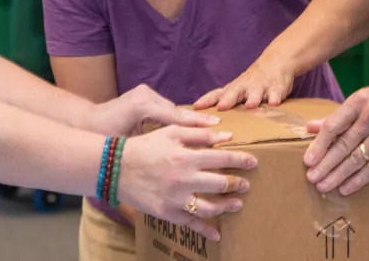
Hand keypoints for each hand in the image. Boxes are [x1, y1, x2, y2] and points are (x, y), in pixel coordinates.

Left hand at [89, 85, 220, 135]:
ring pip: (173, 110)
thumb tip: (174, 157)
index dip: (197, 125)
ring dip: (188, 120)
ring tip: (212, 129)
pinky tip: (192, 127)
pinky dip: (177, 118)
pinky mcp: (144, 95)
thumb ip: (149, 148)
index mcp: (142, 106)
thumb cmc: (102, 138)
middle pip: (177, 111)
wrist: (86, 122)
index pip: (176, 117)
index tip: (217, 129)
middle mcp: (146, 95)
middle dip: (198, 121)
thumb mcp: (126, 146)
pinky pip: (166, 109)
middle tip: (221, 128)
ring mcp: (145, 92)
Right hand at [117, 127, 256, 241]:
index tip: (253, 162)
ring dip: (227, 206)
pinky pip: (191, 224)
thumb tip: (226, 135)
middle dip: (237, 183)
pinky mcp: (168, 213)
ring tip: (237, 204)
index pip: (222, 158)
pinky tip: (217, 235)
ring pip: (210, 207)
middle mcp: (184, 179)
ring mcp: (176, 199)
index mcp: (186, 157)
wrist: (115, 168)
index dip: (240, 160)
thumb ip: (199, 133)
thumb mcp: (170, 132)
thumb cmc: (145, 147)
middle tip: (246, 184)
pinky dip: (206, 231)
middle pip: (220, 184)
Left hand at [193, 59, 294, 110]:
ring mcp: (261, 86)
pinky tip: (273, 104)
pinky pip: (275, 93)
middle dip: (228, 100)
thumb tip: (208, 119)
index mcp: (234, 88)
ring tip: (250, 106)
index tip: (196, 107)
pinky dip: (274, 98)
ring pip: (256, 92)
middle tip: (221, 108)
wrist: (277, 61)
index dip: (207, 100)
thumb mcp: (238, 89)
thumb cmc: (253, 81)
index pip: (217, 94)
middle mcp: (245, 87)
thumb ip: (226, 101)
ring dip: (253, 98)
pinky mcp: (276, 88)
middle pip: (234, 93)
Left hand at [303, 76, 368, 195]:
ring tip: (324, 185)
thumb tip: (310, 127)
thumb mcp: (365, 99)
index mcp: (361, 101)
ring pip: (358, 158)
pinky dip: (359, 180)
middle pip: (344, 145)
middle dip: (326, 164)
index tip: (308, 160)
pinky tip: (346, 188)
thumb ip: (338, 115)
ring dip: (339, 175)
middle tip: (312, 178)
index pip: (334, 125)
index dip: (319, 145)